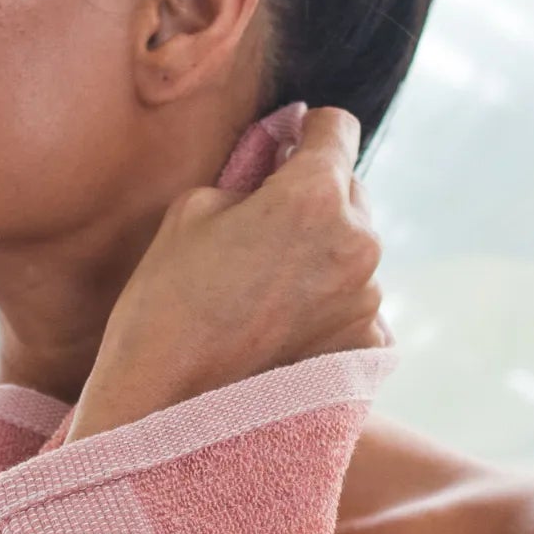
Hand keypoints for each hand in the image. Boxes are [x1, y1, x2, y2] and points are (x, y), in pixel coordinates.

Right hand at [66, 106, 388, 442]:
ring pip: (353, 250)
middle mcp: (358, 243)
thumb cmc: (166, 301)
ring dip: (321, 254)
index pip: (339, 128)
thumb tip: (281, 153)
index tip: (288, 147)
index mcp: (314, 196)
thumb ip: (250, 172)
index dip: (308, 132)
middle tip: (261, 231)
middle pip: (350, 191)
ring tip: (263, 289)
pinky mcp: (366, 344)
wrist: (165, 405)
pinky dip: (327, 305)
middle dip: (314, 198)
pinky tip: (280, 325)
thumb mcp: (193, 207)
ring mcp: (367, 299)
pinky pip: (354, 302)